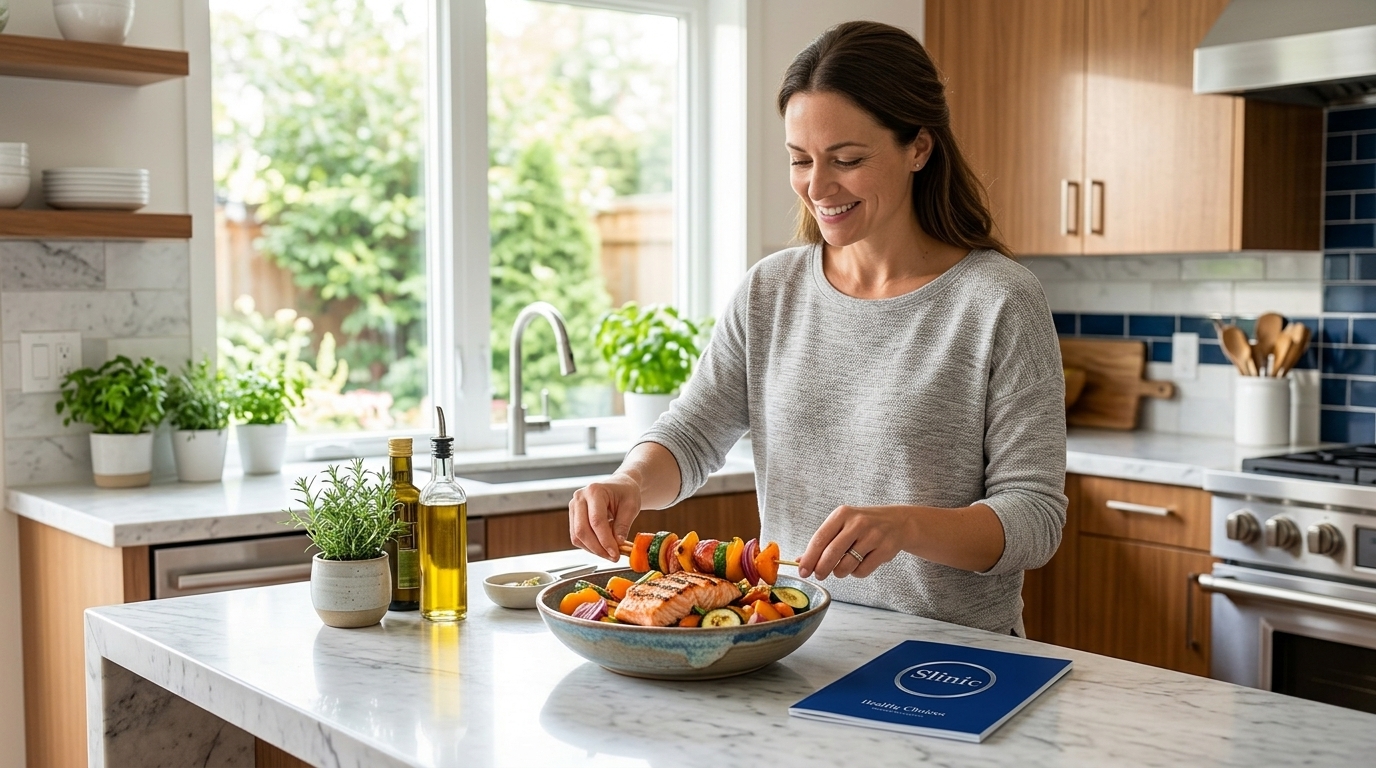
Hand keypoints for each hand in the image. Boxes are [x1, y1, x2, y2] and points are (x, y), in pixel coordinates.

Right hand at [569, 474, 642, 560]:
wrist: (619, 486)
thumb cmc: (626, 493)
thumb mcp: (631, 506)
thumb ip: (624, 525)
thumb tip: (617, 543)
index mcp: (594, 491)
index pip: (596, 521)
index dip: (605, 540)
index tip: (615, 553)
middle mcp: (579, 498)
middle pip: (582, 530)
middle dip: (598, 548)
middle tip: (613, 557)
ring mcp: (574, 508)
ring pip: (577, 536)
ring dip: (593, 549)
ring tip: (610, 553)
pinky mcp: (573, 517)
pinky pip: (577, 537)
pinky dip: (589, 546)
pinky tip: (603, 547)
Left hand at [797, 504, 913, 579]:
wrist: (897, 522)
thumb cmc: (862, 526)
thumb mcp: (841, 526)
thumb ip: (822, 542)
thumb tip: (799, 561)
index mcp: (842, 514)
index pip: (819, 538)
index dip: (809, 558)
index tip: (802, 571)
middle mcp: (857, 523)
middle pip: (831, 553)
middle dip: (821, 569)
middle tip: (818, 575)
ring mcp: (873, 536)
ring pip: (846, 565)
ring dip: (840, 572)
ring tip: (842, 567)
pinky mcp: (885, 549)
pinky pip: (862, 571)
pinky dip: (856, 573)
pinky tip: (859, 564)